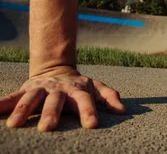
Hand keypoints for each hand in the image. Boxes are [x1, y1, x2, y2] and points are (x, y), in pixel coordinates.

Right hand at [0, 67, 125, 131]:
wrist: (55, 70)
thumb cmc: (77, 86)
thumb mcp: (95, 86)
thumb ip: (108, 96)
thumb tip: (122, 110)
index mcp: (76, 91)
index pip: (84, 101)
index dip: (88, 112)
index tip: (92, 125)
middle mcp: (57, 90)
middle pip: (55, 101)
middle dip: (51, 113)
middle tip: (48, 127)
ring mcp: (40, 90)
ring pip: (30, 99)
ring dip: (22, 111)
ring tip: (14, 125)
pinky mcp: (25, 90)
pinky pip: (11, 97)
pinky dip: (1, 104)